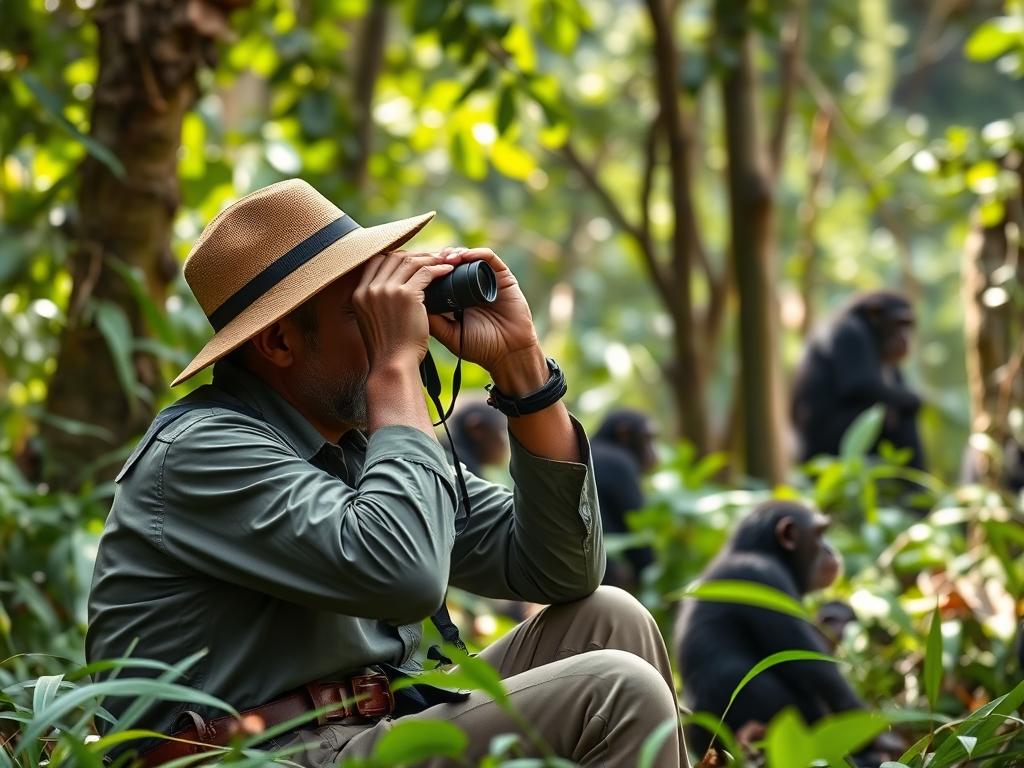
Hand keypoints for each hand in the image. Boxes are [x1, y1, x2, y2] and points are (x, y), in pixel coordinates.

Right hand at [353, 251, 453, 369]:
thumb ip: (379, 304)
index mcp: (359, 294)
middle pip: (394, 257)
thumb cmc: (389, 350)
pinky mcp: (406, 295)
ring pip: (411, 262)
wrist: (393, 365)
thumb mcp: (375, 323)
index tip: (413, 260)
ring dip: (430, 259)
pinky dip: (438, 269)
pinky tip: (448, 271)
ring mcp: (386, 290)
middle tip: (434, 257)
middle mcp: (370, 289)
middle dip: (416, 254)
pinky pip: (425, 273)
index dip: (397, 258)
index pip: (377, 262)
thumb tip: (394, 292)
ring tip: (445, 261)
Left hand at [427, 247, 541, 377]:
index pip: (440, 276)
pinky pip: (489, 258)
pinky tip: (464, 257)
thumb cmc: (481, 347)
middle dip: (439, 258)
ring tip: (445, 257)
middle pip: (453, 263)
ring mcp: (487, 280)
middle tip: (429, 259)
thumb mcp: (450, 334)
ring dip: (455, 253)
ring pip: (469, 257)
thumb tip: (410, 301)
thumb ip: (433, 321)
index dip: (428, 270)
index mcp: (457, 297)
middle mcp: (471, 286)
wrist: (509, 354)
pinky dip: (476, 253)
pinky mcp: (503, 277)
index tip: (415, 270)